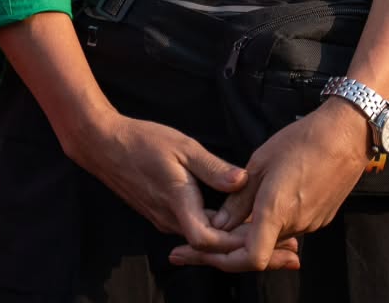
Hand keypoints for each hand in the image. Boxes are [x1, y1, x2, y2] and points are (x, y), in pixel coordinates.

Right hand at [70, 112, 251, 252]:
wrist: (103, 143)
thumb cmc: (141, 141)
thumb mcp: (182, 146)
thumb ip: (213, 167)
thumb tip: (243, 181)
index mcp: (177, 204)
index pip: (209, 242)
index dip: (237, 243)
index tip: (264, 233)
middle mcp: (170, 220)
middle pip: (213, 247)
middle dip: (247, 246)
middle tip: (286, 246)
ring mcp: (165, 219)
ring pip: (204, 239)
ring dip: (234, 238)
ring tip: (265, 231)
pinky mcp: (162, 214)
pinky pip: (194, 229)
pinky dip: (217, 229)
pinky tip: (235, 220)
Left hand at [169, 100, 369, 271]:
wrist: (345, 137)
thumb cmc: (300, 141)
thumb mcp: (259, 162)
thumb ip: (239, 198)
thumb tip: (219, 223)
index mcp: (277, 209)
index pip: (253, 258)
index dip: (228, 259)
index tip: (205, 250)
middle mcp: (295, 224)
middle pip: (259, 250)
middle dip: (230, 248)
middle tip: (202, 239)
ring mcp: (310, 224)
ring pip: (272, 240)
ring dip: (251, 235)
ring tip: (225, 222)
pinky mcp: (319, 220)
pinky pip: (288, 229)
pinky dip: (270, 226)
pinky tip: (257, 210)